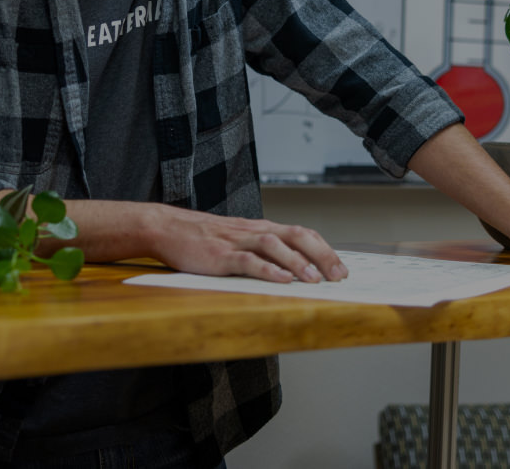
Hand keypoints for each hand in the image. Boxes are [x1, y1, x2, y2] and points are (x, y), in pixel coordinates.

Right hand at [141, 205, 347, 283]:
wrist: (168, 228)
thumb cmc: (204, 238)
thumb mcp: (239, 239)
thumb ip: (263, 251)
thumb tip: (292, 270)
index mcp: (262, 228)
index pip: (302, 234)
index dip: (325, 250)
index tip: (342, 268)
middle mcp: (254, 231)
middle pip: (297, 236)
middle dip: (322, 255)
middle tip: (339, 275)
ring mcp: (237, 242)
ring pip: (274, 246)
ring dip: (297, 262)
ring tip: (315, 279)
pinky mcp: (220, 255)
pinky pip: (247, 261)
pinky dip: (267, 270)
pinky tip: (281, 280)